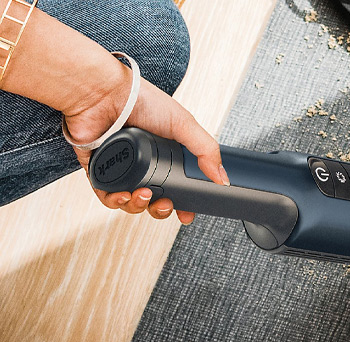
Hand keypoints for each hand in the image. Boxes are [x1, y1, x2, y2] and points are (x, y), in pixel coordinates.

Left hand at [0, 6, 229, 224]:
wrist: (104, 94)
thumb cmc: (140, 100)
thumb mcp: (184, 124)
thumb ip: (206, 151)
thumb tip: (222, 178)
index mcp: (165, 154)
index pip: (177, 187)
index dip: (183, 203)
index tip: (187, 213)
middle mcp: (144, 163)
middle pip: (156, 200)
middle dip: (161, 209)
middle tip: (165, 204)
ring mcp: (121, 169)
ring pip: (131, 202)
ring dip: (139, 205)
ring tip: (143, 196)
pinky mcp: (99, 172)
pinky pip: (108, 196)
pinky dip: (115, 201)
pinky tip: (123, 195)